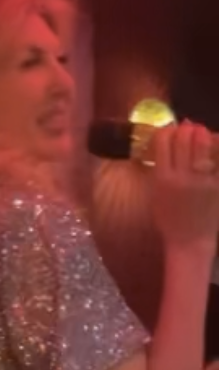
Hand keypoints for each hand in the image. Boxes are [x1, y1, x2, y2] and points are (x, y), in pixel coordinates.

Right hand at [151, 123, 218, 251]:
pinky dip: (217, 147)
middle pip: (184, 139)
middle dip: (187, 128)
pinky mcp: (218, 186)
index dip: (168, 130)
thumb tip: (167, 141)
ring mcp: (202, 182)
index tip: (171, 131)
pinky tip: (215, 144)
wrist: (189, 240)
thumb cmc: (169, 218)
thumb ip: (160, 168)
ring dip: (203, 134)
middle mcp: (182, 178)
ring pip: (203, 145)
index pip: (164, 141)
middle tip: (190, 129)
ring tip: (203, 134)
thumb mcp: (156, 193)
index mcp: (163, 179)